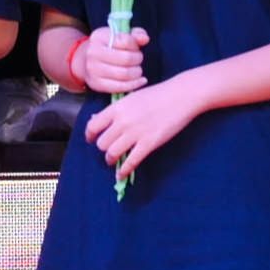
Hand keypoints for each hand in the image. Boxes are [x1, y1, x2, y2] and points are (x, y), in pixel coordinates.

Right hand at [68, 25, 151, 97]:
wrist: (86, 61)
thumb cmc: (108, 47)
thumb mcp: (119, 36)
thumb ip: (135, 35)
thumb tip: (145, 39)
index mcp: (99, 37)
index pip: (126, 41)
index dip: (135, 45)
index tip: (135, 47)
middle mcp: (93, 52)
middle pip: (126, 58)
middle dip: (138, 59)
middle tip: (138, 59)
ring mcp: (93, 69)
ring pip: (125, 74)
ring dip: (137, 72)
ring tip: (137, 69)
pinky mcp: (97, 84)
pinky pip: (120, 87)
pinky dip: (134, 84)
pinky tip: (140, 80)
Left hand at [82, 78, 205, 174]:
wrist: (180, 97)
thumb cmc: (156, 94)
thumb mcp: (131, 97)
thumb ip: (115, 110)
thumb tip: (97, 119)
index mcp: (117, 108)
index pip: (93, 126)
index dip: (90, 135)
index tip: (91, 139)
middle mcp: (122, 121)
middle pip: (102, 143)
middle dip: (103, 148)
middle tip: (108, 149)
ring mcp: (135, 133)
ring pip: (112, 153)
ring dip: (111, 159)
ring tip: (113, 160)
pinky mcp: (149, 144)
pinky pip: (131, 162)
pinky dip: (124, 171)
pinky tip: (121, 174)